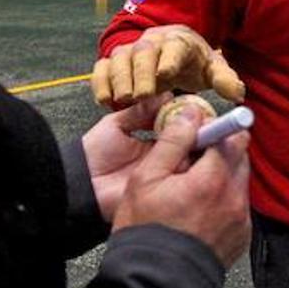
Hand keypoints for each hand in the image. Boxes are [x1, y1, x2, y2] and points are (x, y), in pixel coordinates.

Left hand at [80, 96, 217, 220]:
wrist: (80, 184)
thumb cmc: (92, 154)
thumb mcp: (116, 124)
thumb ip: (140, 110)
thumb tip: (167, 95)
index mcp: (154, 142)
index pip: (179, 128)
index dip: (190, 120)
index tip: (200, 110)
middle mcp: (163, 158)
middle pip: (190, 144)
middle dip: (200, 132)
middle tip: (209, 123)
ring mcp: (165, 176)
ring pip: (191, 161)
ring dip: (200, 148)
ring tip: (207, 136)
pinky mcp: (162, 192)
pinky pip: (182, 181)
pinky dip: (192, 168)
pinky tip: (196, 155)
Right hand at [92, 24, 244, 107]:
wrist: (174, 54)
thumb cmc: (194, 63)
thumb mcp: (212, 70)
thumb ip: (225, 80)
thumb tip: (238, 93)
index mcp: (179, 41)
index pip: (175, 47)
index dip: (169, 59)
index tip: (166, 75)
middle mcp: (152, 41)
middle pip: (143, 52)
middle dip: (141, 73)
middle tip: (140, 96)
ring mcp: (131, 50)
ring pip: (119, 58)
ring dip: (119, 78)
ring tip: (122, 100)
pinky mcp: (114, 61)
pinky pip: (101, 67)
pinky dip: (100, 82)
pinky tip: (104, 100)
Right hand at [110, 109, 251, 266]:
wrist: (155, 284)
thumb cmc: (145, 232)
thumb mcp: (146, 178)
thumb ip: (173, 141)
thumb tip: (191, 114)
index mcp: (213, 180)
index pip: (234, 135)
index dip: (217, 128)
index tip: (203, 130)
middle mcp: (234, 198)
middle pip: (239, 157)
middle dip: (219, 151)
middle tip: (190, 161)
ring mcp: (240, 219)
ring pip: (239, 181)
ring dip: (221, 177)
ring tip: (189, 190)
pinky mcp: (241, 237)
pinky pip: (237, 206)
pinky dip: (222, 202)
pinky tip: (197, 212)